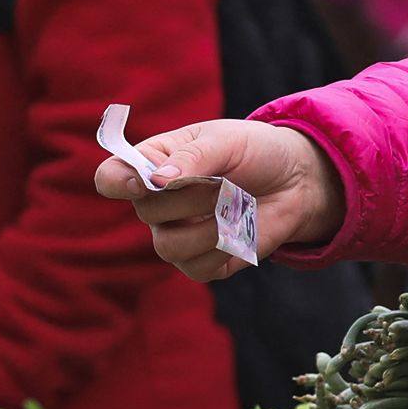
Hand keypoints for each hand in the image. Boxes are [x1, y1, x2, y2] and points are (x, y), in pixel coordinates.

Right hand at [96, 118, 346, 282]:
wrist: (296, 180)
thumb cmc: (255, 152)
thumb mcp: (227, 140)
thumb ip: (194, 156)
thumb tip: (157, 180)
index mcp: (153, 163)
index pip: (111, 177)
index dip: (118, 181)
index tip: (144, 181)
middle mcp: (157, 203)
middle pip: (147, 212)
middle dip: (190, 197)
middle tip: (223, 183)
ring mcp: (177, 235)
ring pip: (169, 246)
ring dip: (209, 226)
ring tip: (236, 205)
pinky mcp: (203, 262)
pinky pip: (198, 268)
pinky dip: (224, 248)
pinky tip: (240, 229)